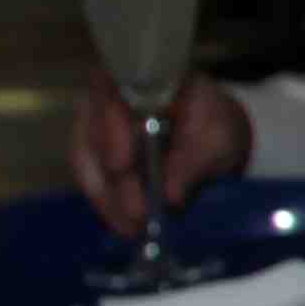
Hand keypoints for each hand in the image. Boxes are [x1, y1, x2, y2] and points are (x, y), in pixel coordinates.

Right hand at [70, 73, 247, 235]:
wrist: (211, 133)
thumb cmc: (214, 125)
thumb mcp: (217, 140)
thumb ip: (194, 161)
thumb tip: (171, 195)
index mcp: (141, 77)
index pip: (111, 95)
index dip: (111, 128)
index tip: (121, 165)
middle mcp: (107, 96)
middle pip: (93, 136)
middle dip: (114, 182)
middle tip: (136, 217)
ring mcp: (94, 124)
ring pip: (87, 162)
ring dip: (108, 200)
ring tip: (133, 228)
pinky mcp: (93, 153)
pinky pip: (92, 179)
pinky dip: (108, 204)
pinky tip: (126, 225)